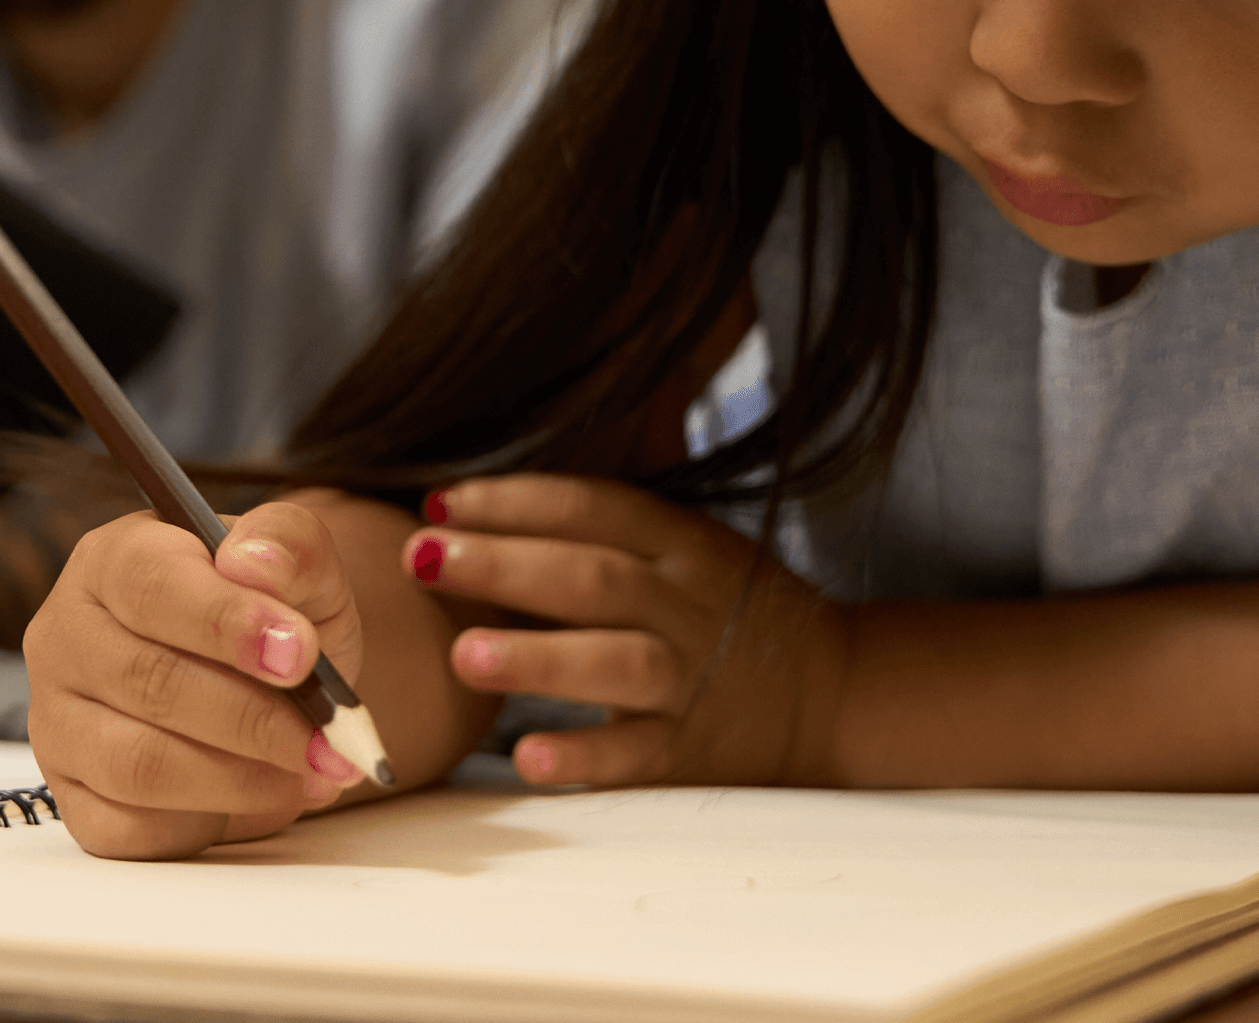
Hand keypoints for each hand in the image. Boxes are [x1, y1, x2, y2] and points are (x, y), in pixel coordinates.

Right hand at [24, 497, 369, 860]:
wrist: (276, 680)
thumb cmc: (276, 611)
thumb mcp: (302, 564)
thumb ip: (288, 545)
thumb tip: (252, 562)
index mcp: (114, 559)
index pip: (152, 584)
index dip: (227, 621)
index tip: (300, 655)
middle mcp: (66, 637)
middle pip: (150, 682)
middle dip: (253, 716)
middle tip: (328, 736)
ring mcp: (57, 724)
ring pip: (141, 764)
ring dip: (242, 775)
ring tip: (312, 769)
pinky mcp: (73, 798)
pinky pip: (132, 828)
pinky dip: (212, 817)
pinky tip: (266, 794)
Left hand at [402, 475, 847, 788]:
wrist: (835, 691)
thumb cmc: (731, 609)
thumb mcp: (684, 549)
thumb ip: (601, 533)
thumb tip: (476, 514)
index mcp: (680, 544)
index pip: (593, 509)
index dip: (516, 501)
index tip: (439, 501)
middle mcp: (686, 604)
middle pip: (591, 576)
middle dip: (503, 563)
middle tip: (423, 556)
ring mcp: (691, 679)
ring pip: (612, 663)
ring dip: (538, 658)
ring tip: (465, 655)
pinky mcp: (694, 751)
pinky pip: (637, 754)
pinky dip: (585, 758)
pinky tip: (529, 756)